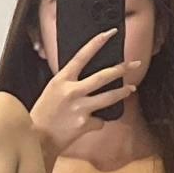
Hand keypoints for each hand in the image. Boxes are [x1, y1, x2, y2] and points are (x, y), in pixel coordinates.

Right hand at [30, 28, 140, 158]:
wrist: (38, 139)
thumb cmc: (44, 114)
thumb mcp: (53, 90)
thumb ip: (69, 82)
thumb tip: (87, 77)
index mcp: (62, 79)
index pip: (82, 55)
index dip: (97, 43)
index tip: (110, 33)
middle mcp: (72, 91)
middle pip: (103, 76)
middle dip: (121, 69)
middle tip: (135, 63)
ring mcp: (80, 108)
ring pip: (109, 97)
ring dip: (123, 92)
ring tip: (131, 88)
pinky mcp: (85, 124)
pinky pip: (100, 121)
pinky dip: (97, 122)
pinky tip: (89, 124)